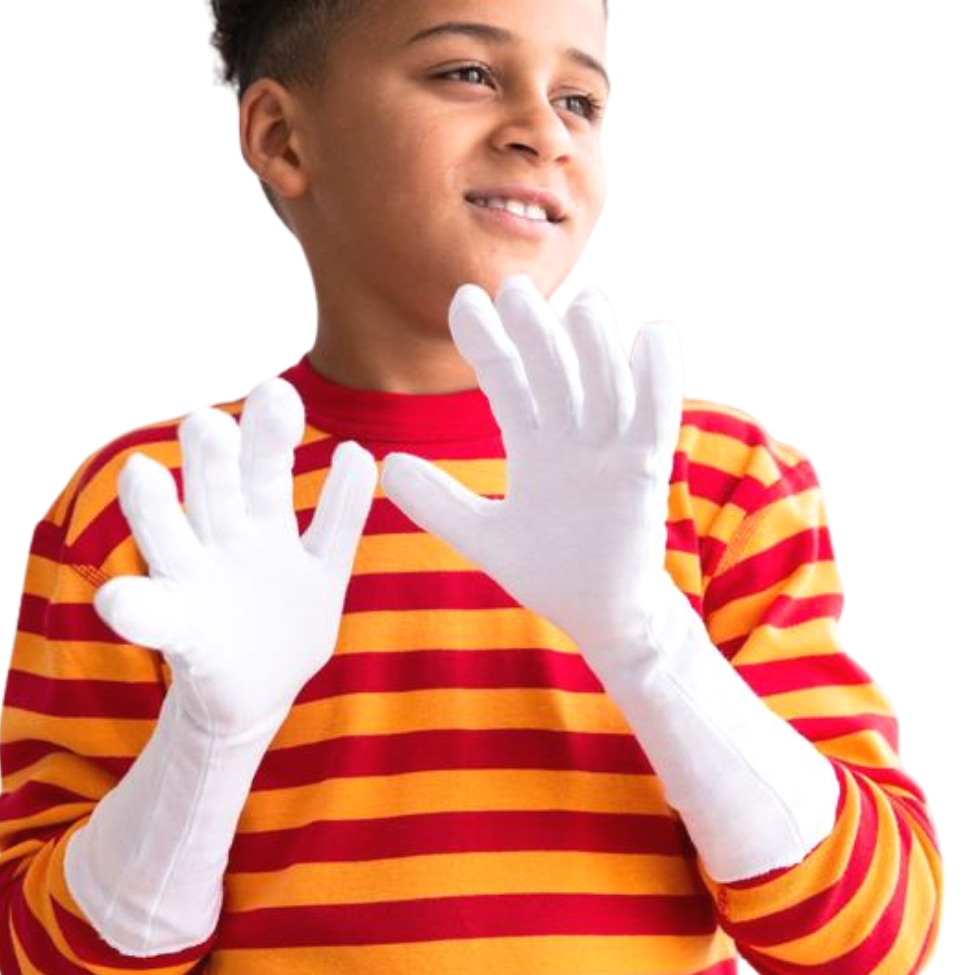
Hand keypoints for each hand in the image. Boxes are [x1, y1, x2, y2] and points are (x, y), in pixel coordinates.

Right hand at [94, 378, 376, 739]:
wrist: (258, 695)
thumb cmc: (284, 624)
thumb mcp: (324, 569)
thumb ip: (342, 517)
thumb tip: (359, 453)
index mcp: (260, 524)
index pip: (264, 469)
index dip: (271, 434)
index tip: (279, 391)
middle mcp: (224, 544)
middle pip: (215, 490)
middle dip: (214, 456)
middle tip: (210, 421)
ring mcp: (198, 586)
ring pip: (171, 537)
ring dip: (154, 508)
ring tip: (140, 471)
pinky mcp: (181, 636)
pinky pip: (152, 619)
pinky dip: (132, 608)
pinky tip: (117, 599)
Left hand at [381, 273, 689, 674]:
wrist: (600, 617)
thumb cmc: (550, 572)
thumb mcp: (484, 537)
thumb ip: (439, 503)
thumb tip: (386, 467)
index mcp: (535, 446)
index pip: (508, 381)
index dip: (488, 342)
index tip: (463, 302)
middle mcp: (572, 439)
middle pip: (554, 373)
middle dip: (537, 332)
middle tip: (516, 287)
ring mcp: (609, 452)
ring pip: (603, 387)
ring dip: (595, 348)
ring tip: (583, 302)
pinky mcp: (646, 474)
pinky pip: (653, 421)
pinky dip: (657, 381)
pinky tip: (652, 335)